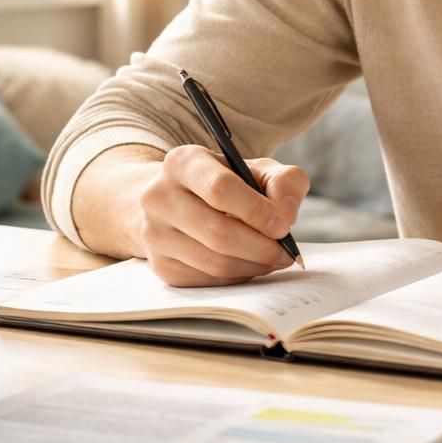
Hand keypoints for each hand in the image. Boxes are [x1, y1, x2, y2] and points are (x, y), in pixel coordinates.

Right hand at [137, 144, 309, 286]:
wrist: (176, 201)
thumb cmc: (224, 183)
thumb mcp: (256, 169)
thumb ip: (283, 181)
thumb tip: (286, 215)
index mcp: (183, 162)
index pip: (220, 188)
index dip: (256, 210)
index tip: (284, 226)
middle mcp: (159, 196)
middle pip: (218, 232)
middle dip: (261, 247)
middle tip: (287, 252)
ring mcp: (155, 234)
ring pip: (214, 262)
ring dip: (253, 265)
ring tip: (274, 258)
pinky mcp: (160, 265)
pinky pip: (208, 280)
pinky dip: (237, 276)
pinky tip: (249, 263)